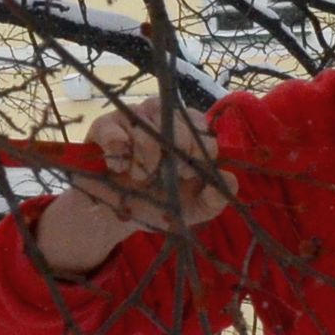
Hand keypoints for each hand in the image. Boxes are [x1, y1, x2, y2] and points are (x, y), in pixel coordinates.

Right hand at [30, 99, 237, 277]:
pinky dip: (119, 152)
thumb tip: (230, 179)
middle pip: (175, 121)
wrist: (115, 217)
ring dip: (145, 157)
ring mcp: (132, 118)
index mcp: (186, 131)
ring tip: (140, 177)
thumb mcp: (190, 210)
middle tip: (164, 176)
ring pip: (145, 125)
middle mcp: (161, 117)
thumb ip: (214, 198)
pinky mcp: (104, 126)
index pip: (201, 125)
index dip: (199, 148)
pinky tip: (119, 169)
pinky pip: (114, 130)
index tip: (188, 172)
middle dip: (174, 152)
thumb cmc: (156, 206)